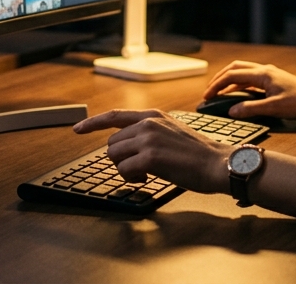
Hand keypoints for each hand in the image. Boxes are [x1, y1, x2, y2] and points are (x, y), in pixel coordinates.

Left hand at [74, 109, 232, 192]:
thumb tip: (127, 146)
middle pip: (112, 144)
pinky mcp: (150, 157)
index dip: (93, 123)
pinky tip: (148, 179)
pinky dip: (132, 179)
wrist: (217, 163)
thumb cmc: (197, 154)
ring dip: (125, 170)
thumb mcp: (171, 131)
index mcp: (152, 116)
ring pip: (115, 157)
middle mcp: (147, 124)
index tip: (78, 128)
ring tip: (145, 174)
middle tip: (140, 169)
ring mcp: (148, 139)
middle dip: (121, 159)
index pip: (114, 116)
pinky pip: (124, 170)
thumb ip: (149, 133)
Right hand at [203, 61, 295, 125]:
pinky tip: (238, 96)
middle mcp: (265, 70)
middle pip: (235, 68)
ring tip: (220, 93)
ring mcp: (270, 75)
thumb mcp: (273, 108)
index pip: (232, 75)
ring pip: (243, 73)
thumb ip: (251, 109)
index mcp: (262, 74)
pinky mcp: (274, 81)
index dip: (216, 85)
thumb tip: (231, 111)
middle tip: (209, 91)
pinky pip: (251, 79)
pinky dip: (240, 85)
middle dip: (220, 78)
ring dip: (230, 81)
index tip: (206, 96)